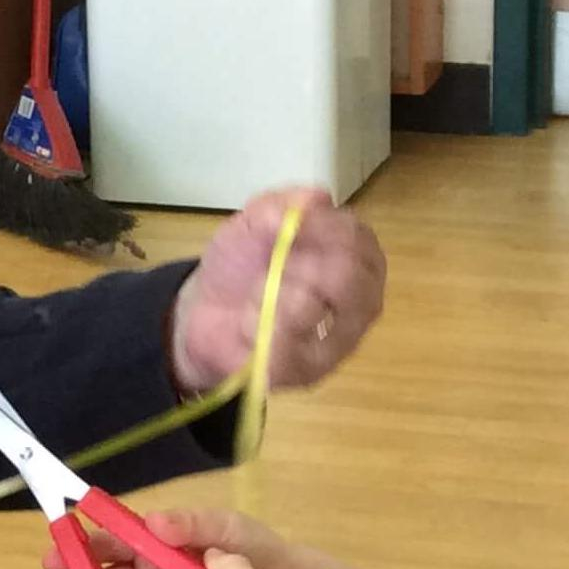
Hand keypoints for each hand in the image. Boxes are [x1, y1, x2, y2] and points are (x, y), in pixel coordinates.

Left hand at [169, 189, 385, 392]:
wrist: (205, 314)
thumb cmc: (241, 265)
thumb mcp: (249, 223)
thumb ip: (278, 205)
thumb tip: (318, 200)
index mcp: (354, 250)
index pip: (358, 238)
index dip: (320, 232)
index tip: (285, 230)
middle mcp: (363, 293)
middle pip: (349, 276)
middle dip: (295, 270)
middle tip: (269, 272)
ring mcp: (346, 335)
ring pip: (315, 310)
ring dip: (272, 301)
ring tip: (256, 302)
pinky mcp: (320, 368)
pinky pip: (296, 350)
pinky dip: (264, 334)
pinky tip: (253, 330)